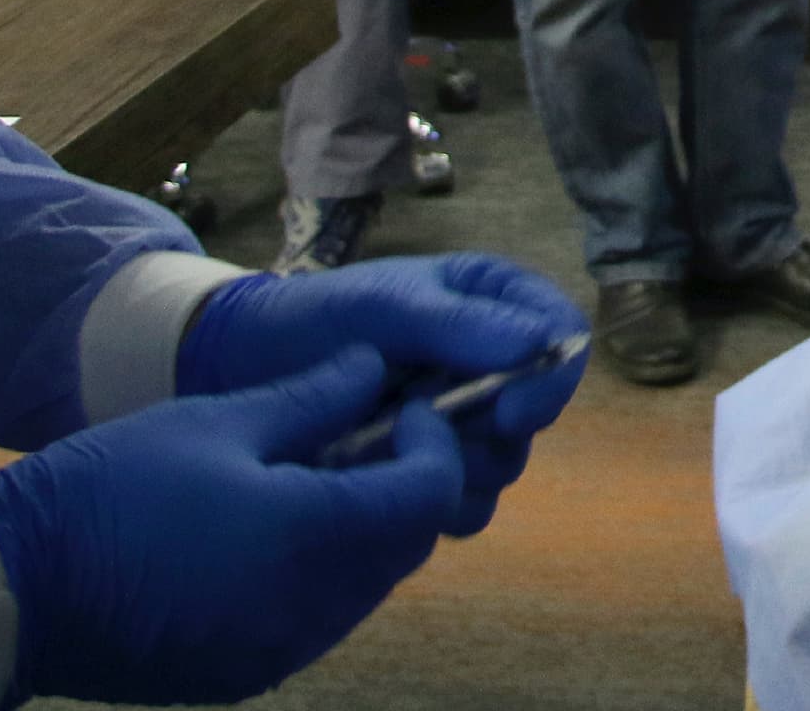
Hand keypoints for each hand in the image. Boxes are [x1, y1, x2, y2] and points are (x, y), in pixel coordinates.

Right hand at [0, 346, 463, 705]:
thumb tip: (375, 367)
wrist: (16, 589)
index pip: (426, 494)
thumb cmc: (111, 489)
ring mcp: (281, 649)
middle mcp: (310, 607)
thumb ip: (314, 398)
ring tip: (320, 482)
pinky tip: (281, 537)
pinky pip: (320, 620)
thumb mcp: (218, 422)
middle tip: (373, 438)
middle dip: (406, 487)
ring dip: (367, 534)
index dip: (433, 445)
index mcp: (311, 536)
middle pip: (405, 545)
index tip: (408, 409)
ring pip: (368, 587)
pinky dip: (325, 577)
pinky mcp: (250, 673)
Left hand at [177, 256, 587, 536]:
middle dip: (489, 432)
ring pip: (504, 464)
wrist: (245, 369)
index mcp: (492, 304)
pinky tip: (385, 485)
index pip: (564, 338)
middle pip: (538, 412)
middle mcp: (490, 363)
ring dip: (456, 469)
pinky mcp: (435, 469)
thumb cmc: (316, 320)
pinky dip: (433, 504)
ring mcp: (464, 420)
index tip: (508, 413)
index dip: (550, 380)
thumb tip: (540, 342)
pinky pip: (467, 505)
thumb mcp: (384, 309)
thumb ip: (458, 323)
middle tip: (421, 428)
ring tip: (389, 449)